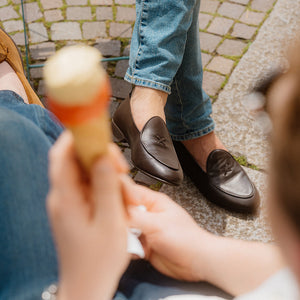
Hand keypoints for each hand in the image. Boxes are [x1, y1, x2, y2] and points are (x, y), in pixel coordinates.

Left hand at [47, 131, 129, 299]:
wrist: (87, 285)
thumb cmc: (99, 259)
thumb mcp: (110, 222)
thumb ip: (105, 186)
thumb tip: (102, 157)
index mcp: (65, 199)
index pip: (62, 156)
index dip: (76, 137)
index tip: (96, 131)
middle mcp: (61, 197)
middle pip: (73, 161)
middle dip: (96, 156)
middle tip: (120, 168)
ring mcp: (66, 202)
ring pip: (81, 172)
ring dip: (101, 171)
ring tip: (120, 186)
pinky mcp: (73, 208)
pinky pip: (85, 186)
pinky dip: (100, 184)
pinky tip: (114, 196)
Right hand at [121, 176, 210, 281]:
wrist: (196, 263)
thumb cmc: (185, 239)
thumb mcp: (157, 224)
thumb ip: (134, 216)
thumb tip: (114, 210)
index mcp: (152, 201)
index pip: (128, 190)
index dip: (114, 193)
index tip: (101, 198)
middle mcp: (147, 213)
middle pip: (123, 210)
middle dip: (116, 218)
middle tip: (111, 225)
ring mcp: (145, 229)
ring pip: (123, 228)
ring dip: (121, 235)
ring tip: (125, 241)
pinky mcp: (143, 244)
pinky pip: (128, 244)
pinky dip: (126, 248)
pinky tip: (131, 252)